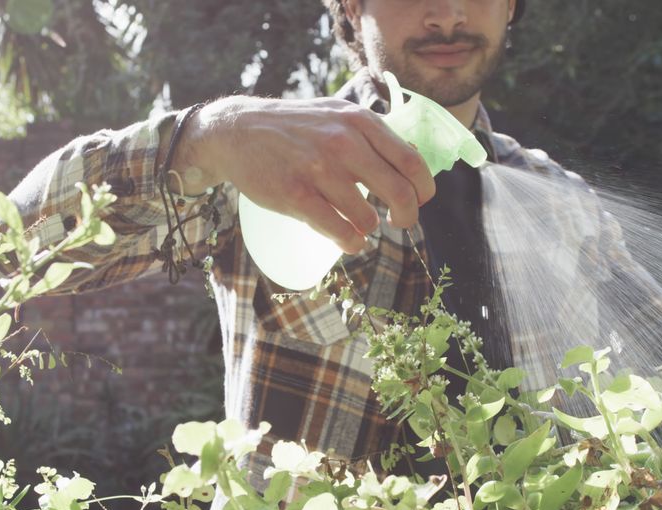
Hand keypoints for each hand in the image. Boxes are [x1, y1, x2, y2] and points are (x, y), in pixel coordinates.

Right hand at [172, 96, 435, 253]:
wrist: (238, 131)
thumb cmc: (296, 127)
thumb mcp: (339, 114)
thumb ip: (374, 135)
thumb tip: (415, 161)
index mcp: (360, 121)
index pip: (412, 162)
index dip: (423, 190)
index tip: (418, 201)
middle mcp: (343, 142)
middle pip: (400, 193)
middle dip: (406, 217)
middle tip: (399, 223)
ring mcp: (318, 169)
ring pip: (368, 218)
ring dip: (369, 229)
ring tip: (361, 227)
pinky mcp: (295, 195)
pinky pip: (339, 231)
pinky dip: (351, 242)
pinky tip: (348, 240)